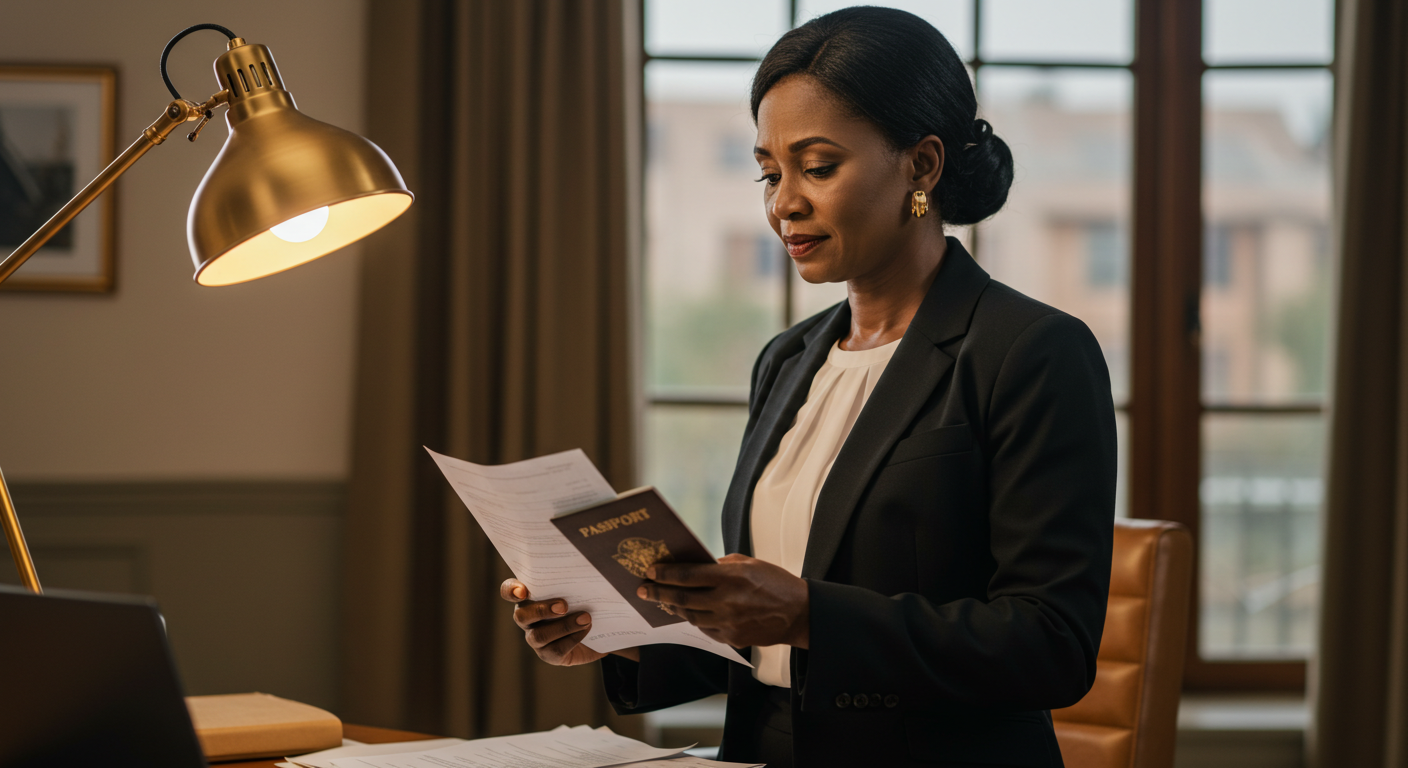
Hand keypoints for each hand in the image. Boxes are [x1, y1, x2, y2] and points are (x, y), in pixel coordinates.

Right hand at [500, 578, 636, 664]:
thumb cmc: (584, 598)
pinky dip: (573, 638)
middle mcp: (527, 618)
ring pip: (539, 636)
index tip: (523, 590)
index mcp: (529, 596)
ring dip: (564, 626)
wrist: (599, 627)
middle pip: (521, 616)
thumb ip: (573, 576)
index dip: (511, 591)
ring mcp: (536, 639)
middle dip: (542, 610)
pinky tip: (587, 629)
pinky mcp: (550, 654)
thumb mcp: (578, 585)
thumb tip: (588, 559)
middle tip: (564, 605)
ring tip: (586, 618)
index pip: (508, 591)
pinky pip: (556, 650)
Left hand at [639, 554, 808, 648]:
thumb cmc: (774, 583)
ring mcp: (728, 623)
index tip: (649, 571)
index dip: (665, 573)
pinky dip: (693, 620)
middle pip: (682, 597)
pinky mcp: (731, 638)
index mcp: (731, 578)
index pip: (688, 575)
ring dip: (673, 607)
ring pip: (690, 616)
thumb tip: (694, 566)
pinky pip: (704, 629)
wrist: (798, 613)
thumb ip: (721, 565)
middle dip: (658, 592)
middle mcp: (726, 601)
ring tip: (662, 600)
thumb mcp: (749, 563)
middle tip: (643, 589)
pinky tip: (686, 612)